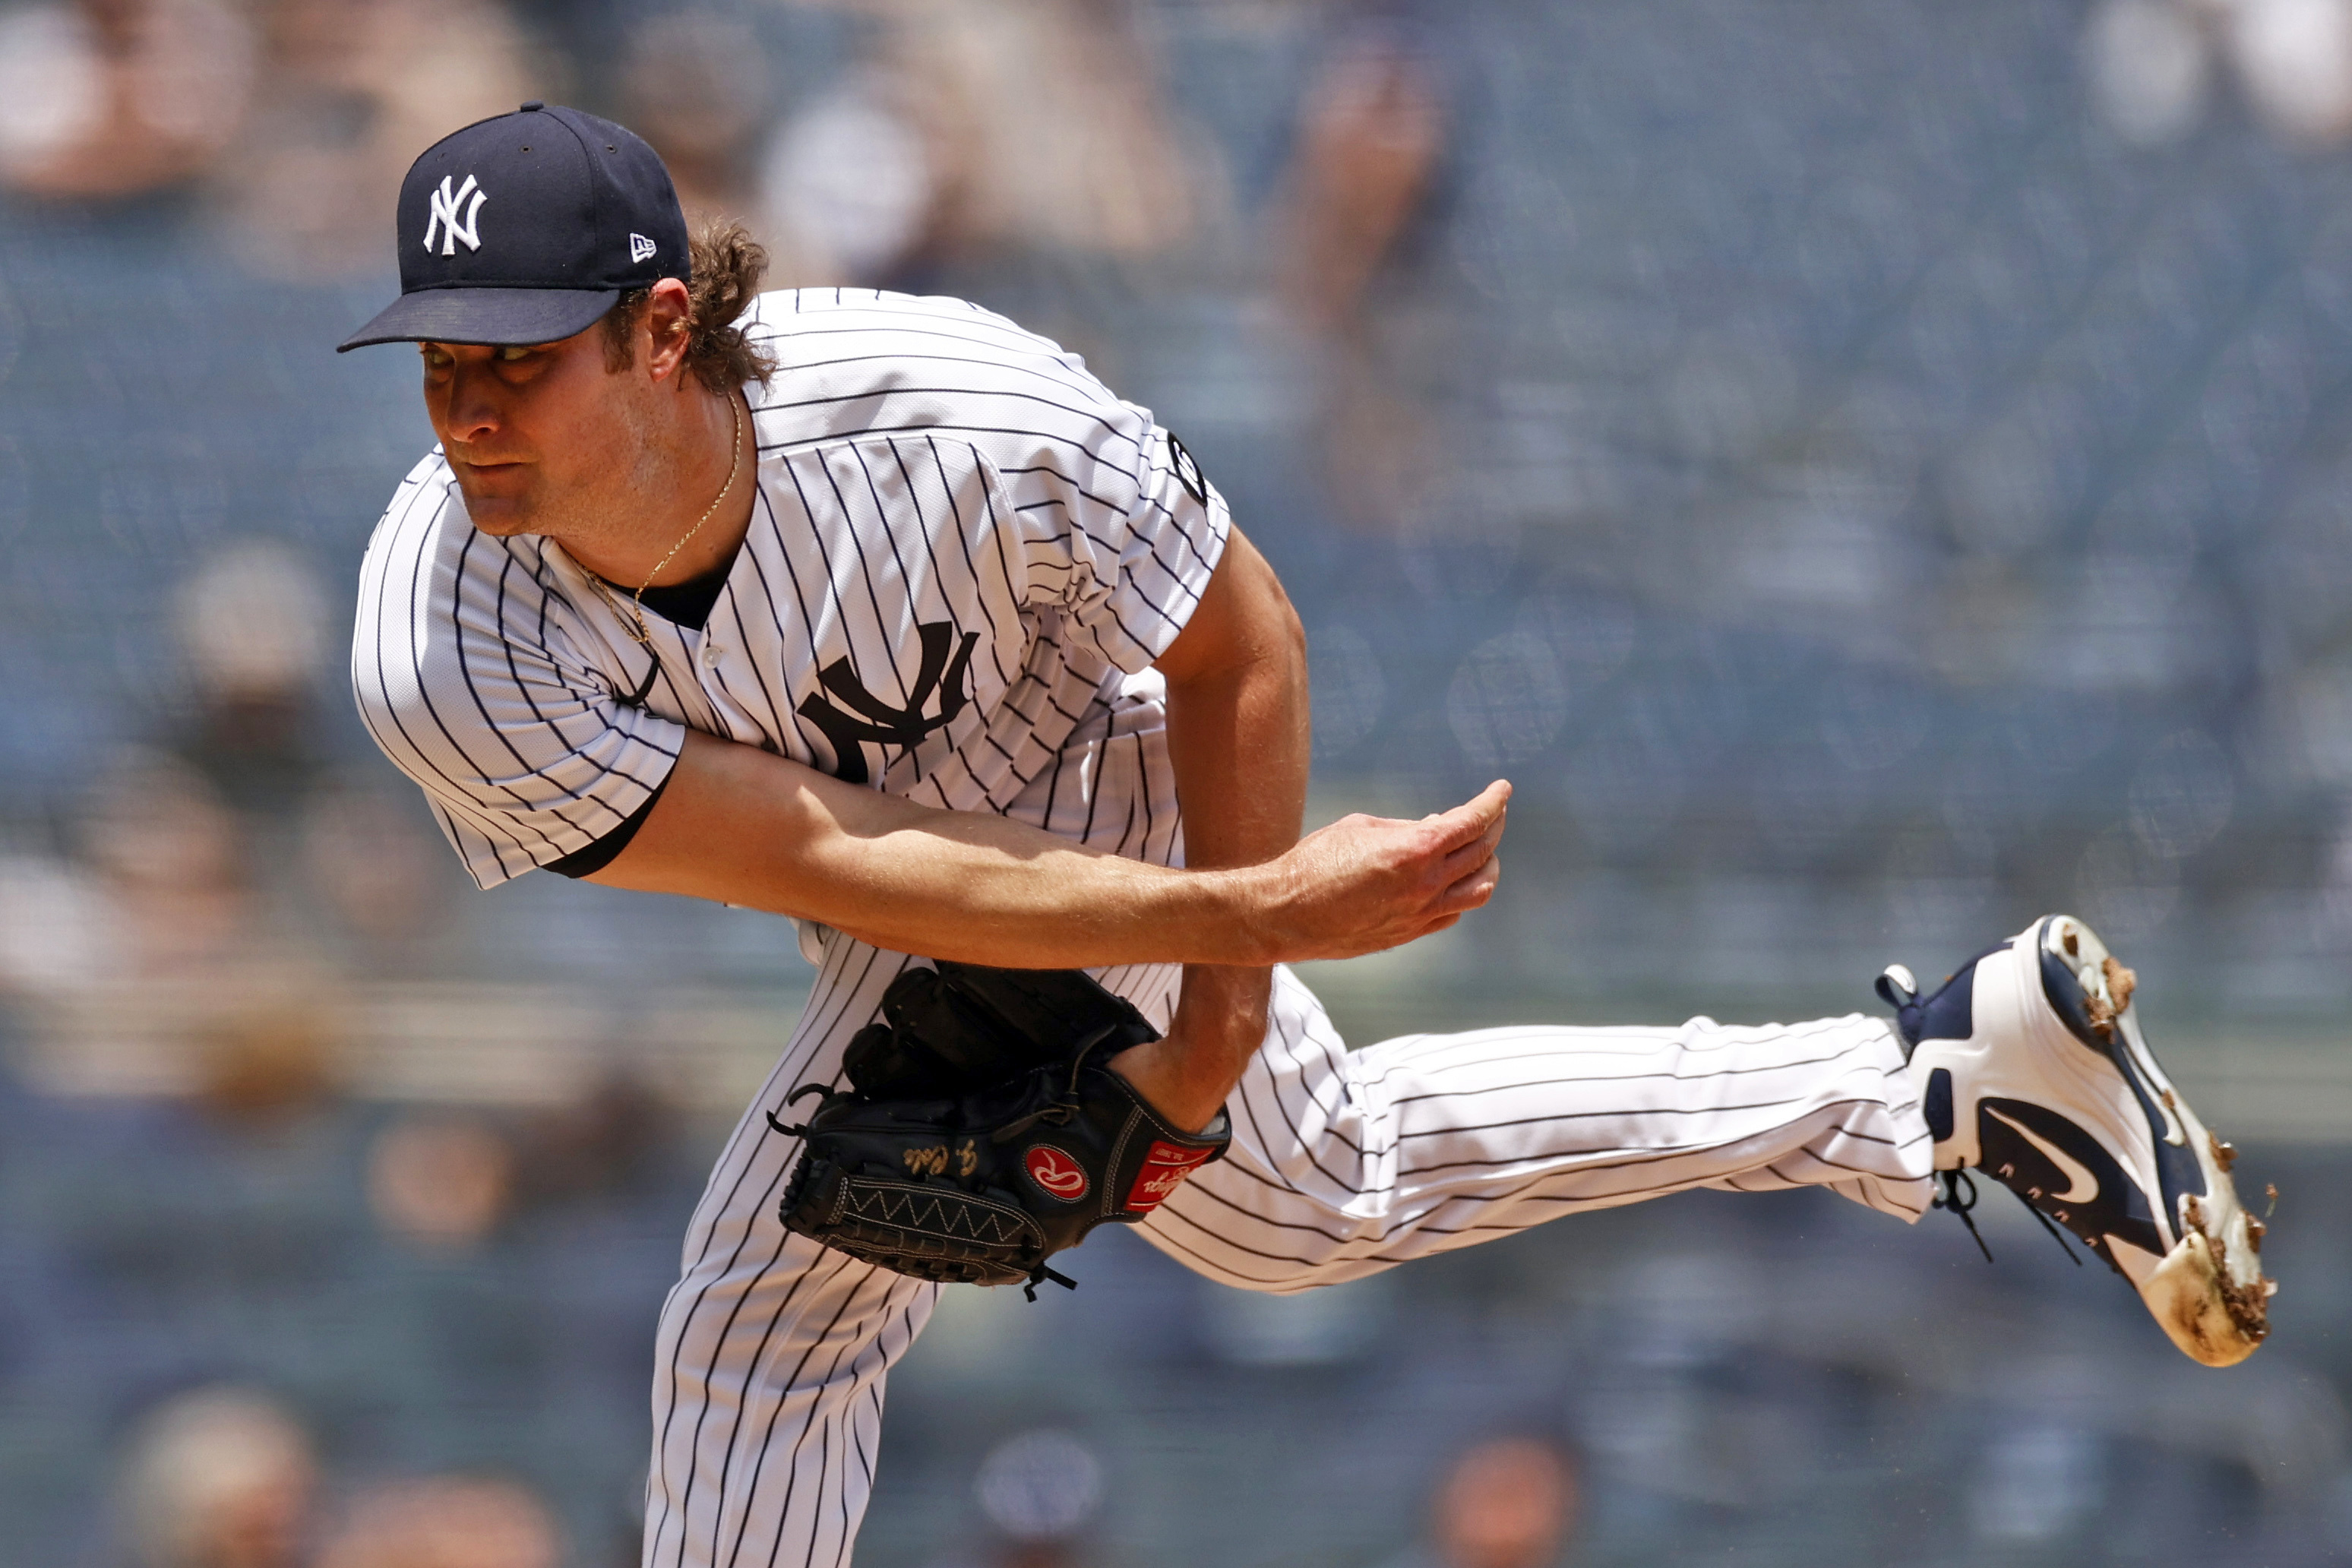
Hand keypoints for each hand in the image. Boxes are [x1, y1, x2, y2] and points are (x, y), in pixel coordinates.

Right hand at [1247, 780, 1509, 962]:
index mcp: (1416, 850)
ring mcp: (1421, 913)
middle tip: (1494, 813)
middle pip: (1483, 853)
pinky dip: (1461, 892)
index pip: (1473, 822)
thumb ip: (1406, 828)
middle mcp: (1426, 884)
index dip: (1492, 802)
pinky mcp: (1409, 933)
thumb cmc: (1315, 862)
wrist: (1286, 913)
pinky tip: (1452, 881)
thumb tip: (1437, 826)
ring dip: (1486, 865)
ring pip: (1479, 890)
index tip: (1502, 790)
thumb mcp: (1361, 827)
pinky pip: (1452, 913)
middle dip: (1493, 827)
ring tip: (1481, 851)